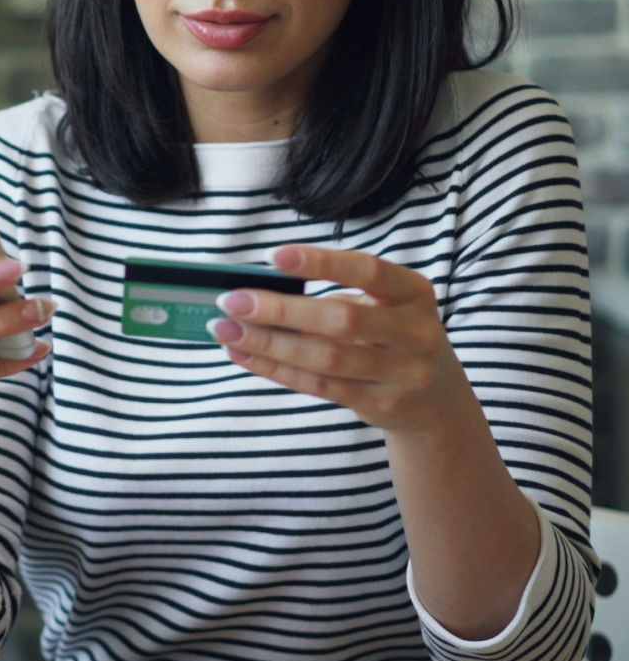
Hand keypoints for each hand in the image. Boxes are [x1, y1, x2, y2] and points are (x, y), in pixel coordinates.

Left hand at [207, 244, 476, 433]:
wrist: (435, 399)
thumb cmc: (391, 334)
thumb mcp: (382, 306)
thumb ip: (335, 296)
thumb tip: (259, 291)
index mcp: (414, 292)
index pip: (367, 271)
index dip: (321, 263)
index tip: (272, 255)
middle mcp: (415, 332)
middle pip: (340, 319)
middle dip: (280, 310)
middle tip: (230, 301)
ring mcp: (402, 373)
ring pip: (325, 358)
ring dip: (268, 343)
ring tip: (225, 329)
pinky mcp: (381, 404)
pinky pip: (319, 386)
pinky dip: (275, 368)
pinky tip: (243, 353)